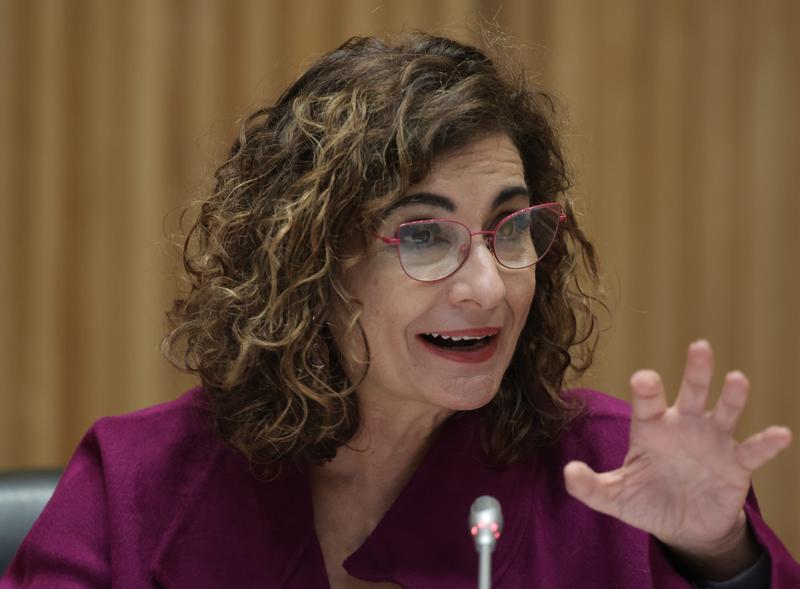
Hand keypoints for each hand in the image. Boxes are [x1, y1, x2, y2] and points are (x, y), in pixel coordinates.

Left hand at [563, 340, 791, 579]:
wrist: (684, 526)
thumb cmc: (647, 500)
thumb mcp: (616, 497)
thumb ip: (591, 487)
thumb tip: (568, 472)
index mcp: (651, 429)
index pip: (647, 404)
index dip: (646, 390)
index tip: (645, 378)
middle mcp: (683, 427)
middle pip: (690, 393)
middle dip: (695, 371)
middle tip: (699, 346)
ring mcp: (712, 442)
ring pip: (723, 412)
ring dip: (732, 397)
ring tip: (737, 379)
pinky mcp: (736, 463)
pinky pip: (753, 450)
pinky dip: (766, 442)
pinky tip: (780, 434)